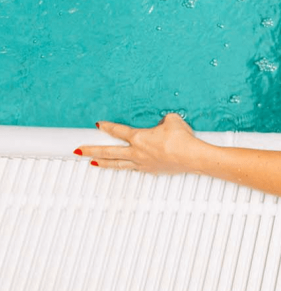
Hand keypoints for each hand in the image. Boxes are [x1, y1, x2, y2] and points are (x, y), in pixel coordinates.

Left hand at [77, 113, 199, 174]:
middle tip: (78, 151)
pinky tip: (122, 168)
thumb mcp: (172, 120)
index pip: (118, 131)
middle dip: (91, 150)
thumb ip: (164, 120)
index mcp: (139, 137)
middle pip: (109, 151)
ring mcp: (142, 163)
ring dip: (103, 163)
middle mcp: (137, 151)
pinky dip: (124, 168)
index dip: (107, 127)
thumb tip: (163, 122)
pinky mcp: (151, 170)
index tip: (97, 125)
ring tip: (92, 163)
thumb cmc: (181, 138)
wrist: (191, 156)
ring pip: (117, 164)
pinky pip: (132, 169)